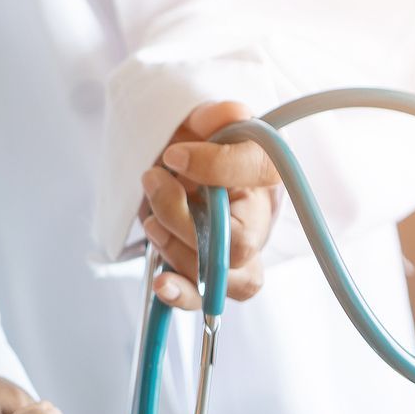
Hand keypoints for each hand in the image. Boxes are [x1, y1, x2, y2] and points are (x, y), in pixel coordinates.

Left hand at [139, 100, 281, 309]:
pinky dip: (182, 295)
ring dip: (174, 248)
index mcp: (263, 175)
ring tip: (151, 219)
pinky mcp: (211, 278)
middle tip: (154, 182)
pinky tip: (162, 284)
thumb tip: (232, 113)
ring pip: (223, 276)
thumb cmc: (194, 148)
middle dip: (186, 219)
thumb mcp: (199, 124)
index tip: (174, 156)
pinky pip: (205, 300)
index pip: (262, 171)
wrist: (172, 173)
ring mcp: (237, 255)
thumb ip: (213, 117)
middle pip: (241, 242)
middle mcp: (258, 220)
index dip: (218, 165)